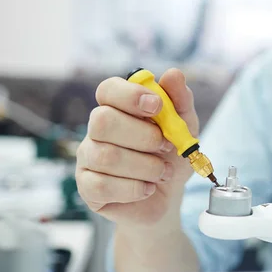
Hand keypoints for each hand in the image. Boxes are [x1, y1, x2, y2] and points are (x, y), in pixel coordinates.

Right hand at [75, 68, 197, 229]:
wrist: (168, 197)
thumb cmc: (171, 157)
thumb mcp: (184, 127)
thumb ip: (180, 101)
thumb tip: (173, 74)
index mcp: (118, 108)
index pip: (108, 90)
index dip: (130, 95)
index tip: (157, 106)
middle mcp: (97, 129)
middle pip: (102, 120)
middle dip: (143, 136)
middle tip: (166, 147)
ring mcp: (88, 158)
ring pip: (106, 156)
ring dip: (146, 166)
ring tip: (163, 172)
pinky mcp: (87, 187)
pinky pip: (102, 185)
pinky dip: (134, 188)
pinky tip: (148, 188)